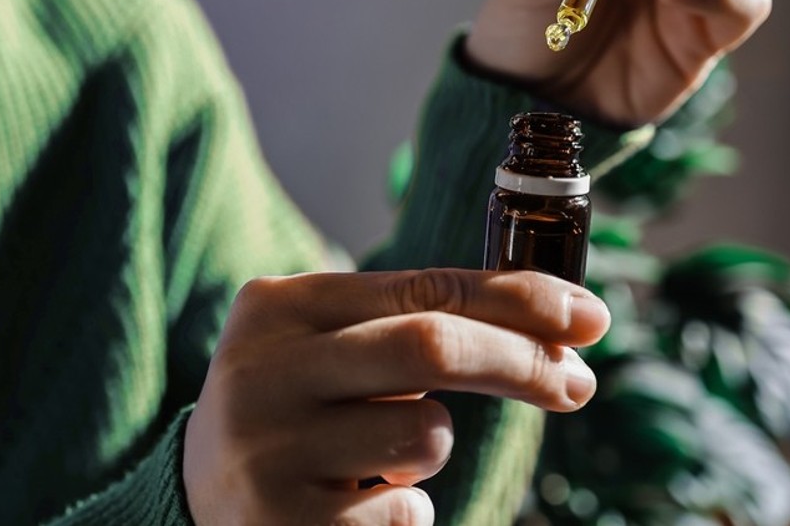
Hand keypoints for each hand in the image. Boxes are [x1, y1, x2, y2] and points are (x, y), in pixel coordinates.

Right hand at [182, 270, 609, 524]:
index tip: (588, 317)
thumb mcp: (326, 346)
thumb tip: (554, 331)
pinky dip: (403, 508)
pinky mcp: (284, 523)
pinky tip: (349, 505)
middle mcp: (263, 370)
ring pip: (424, 436)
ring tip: (379, 458)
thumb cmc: (294, 407)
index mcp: (278, 307)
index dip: (518, 300)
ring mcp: (269, 451)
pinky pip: (405, 510)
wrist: (201, 492)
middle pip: (430, 346)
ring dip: (432, 449)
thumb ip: (408, 324)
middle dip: (520, 362)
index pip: (420, 287)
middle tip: (574, 383)